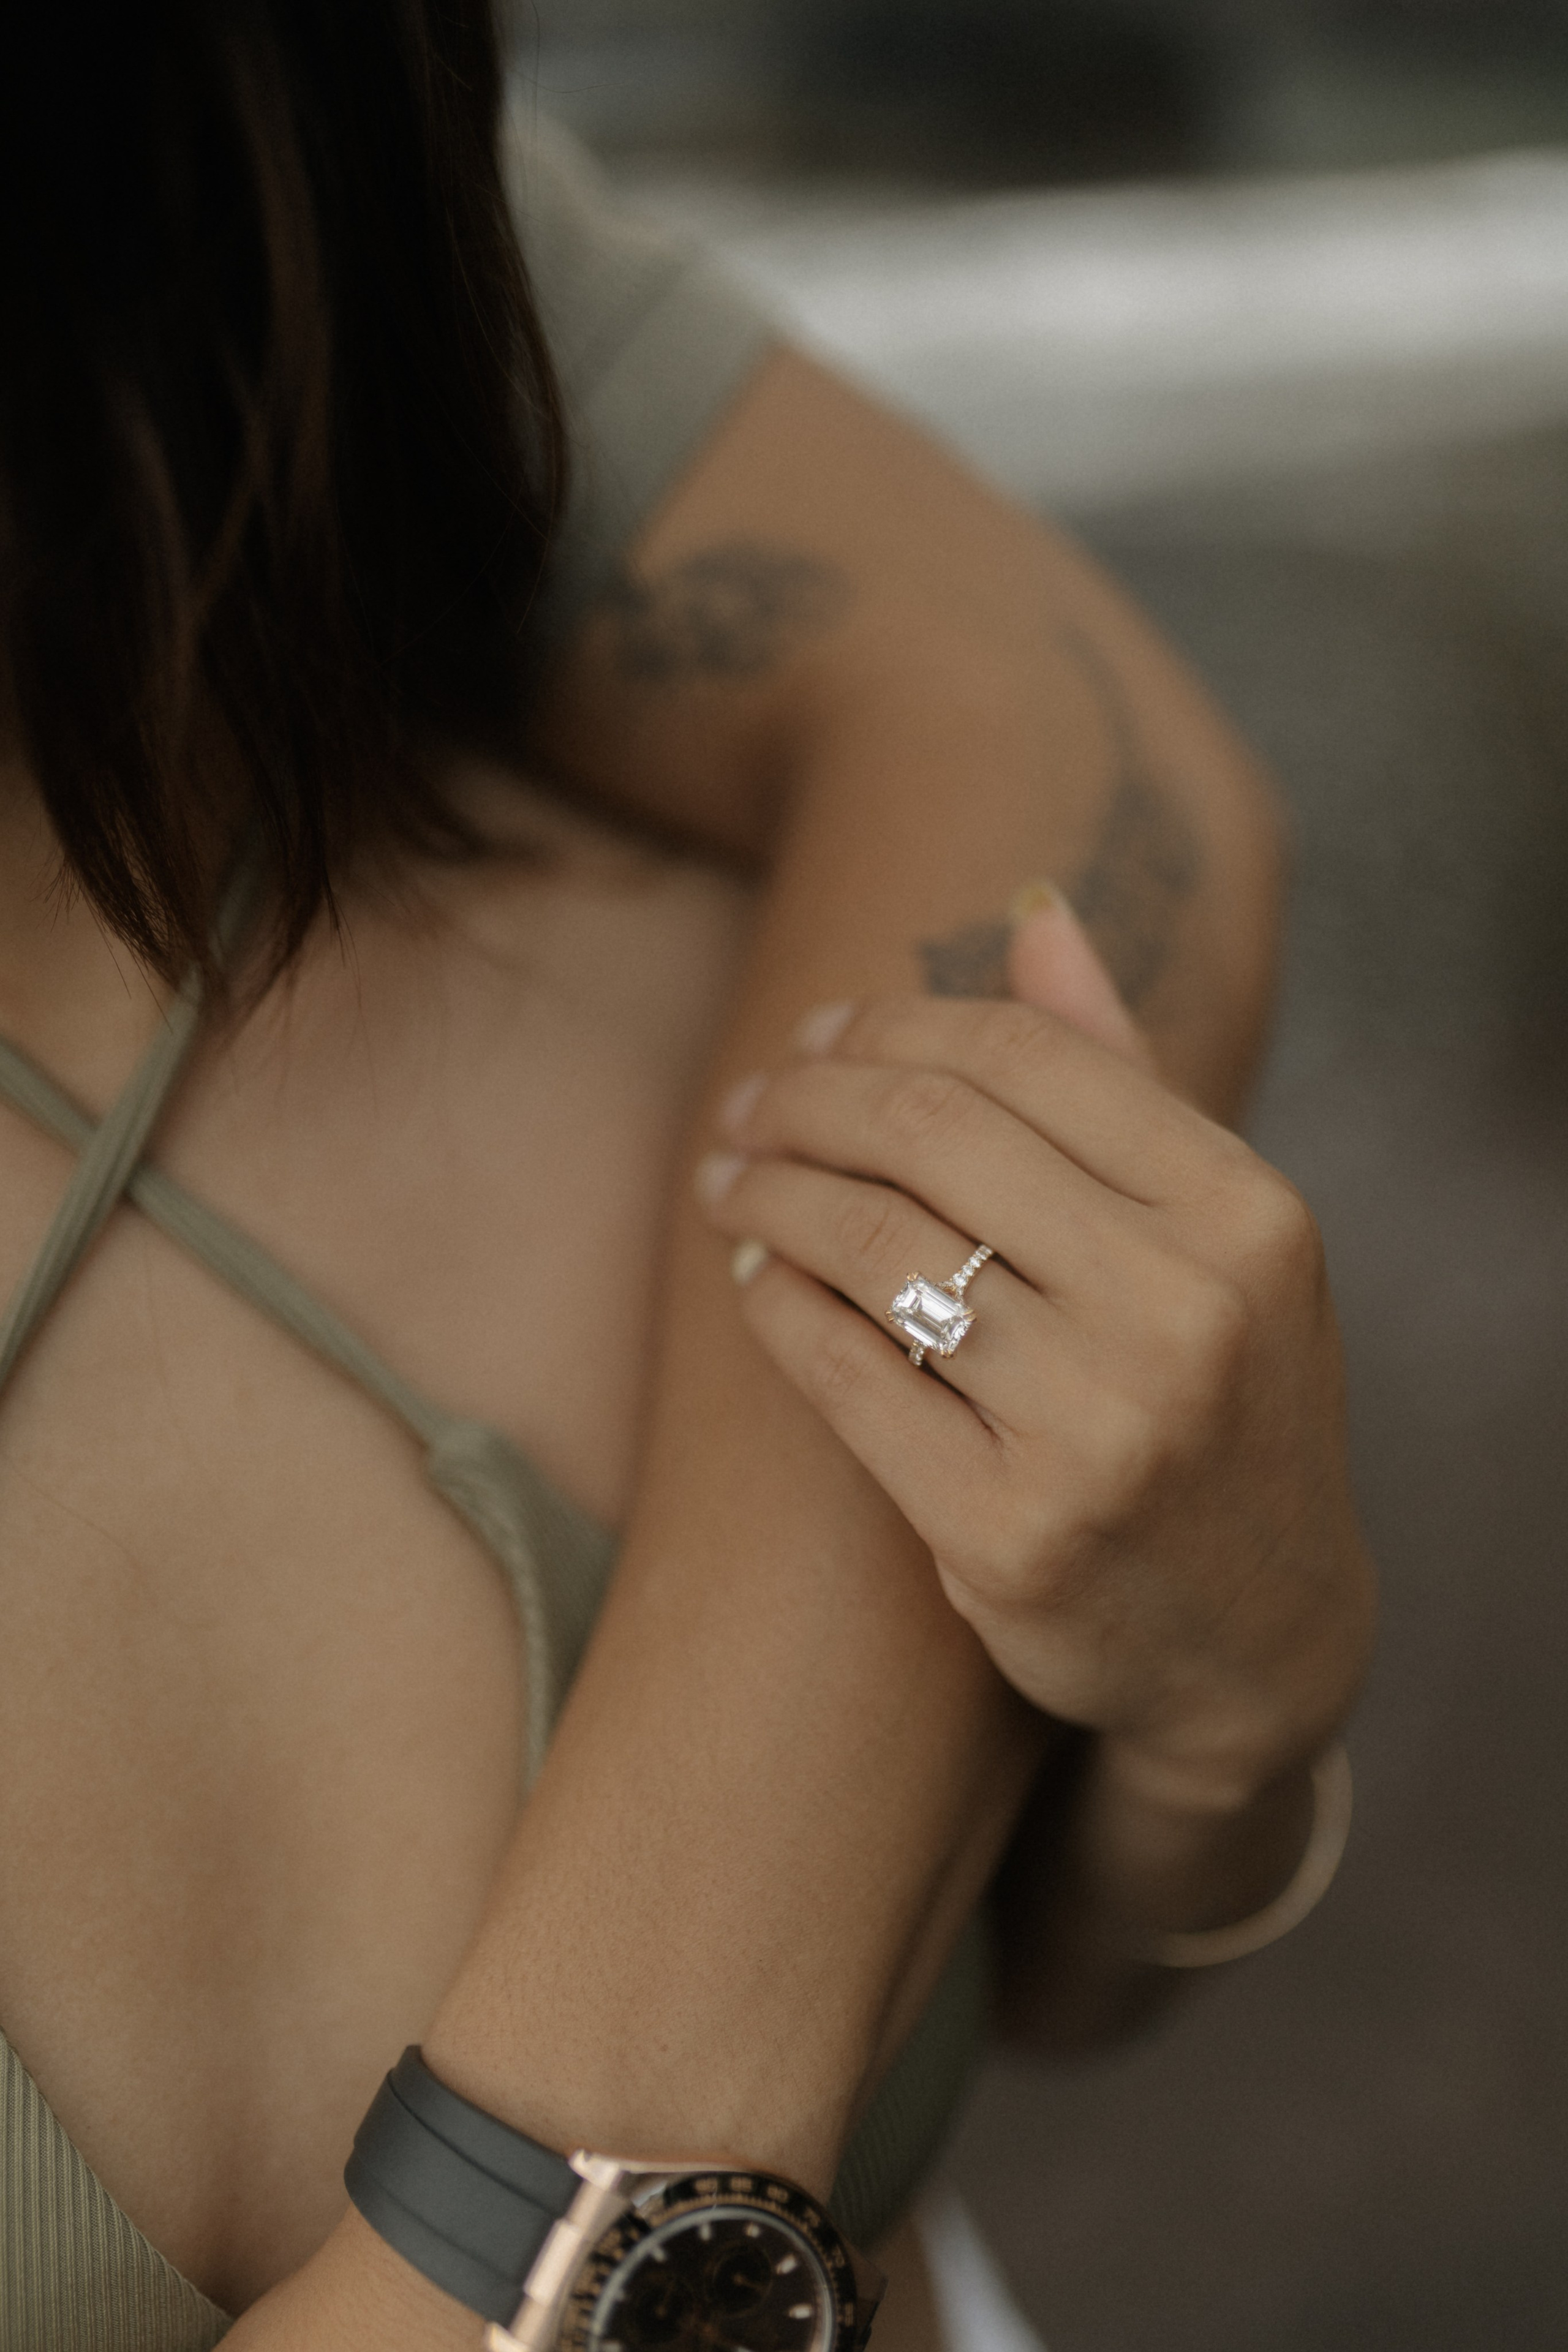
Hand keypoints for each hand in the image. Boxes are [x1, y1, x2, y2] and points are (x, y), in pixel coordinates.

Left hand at [696, 927, 1373, 1814]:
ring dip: (767, 1193)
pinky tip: (756, 1280)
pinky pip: (840, 1372)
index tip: (817, 1032)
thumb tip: (1030, 910)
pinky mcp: (1006, 1534)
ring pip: (870, 1243)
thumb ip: (1122, 1075)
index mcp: (1246, 1215)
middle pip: (930, 1129)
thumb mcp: (1214, 1236)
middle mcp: (1184, 1314)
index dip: (892, 1022)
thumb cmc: (1222, 1398)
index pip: (1026, 1054)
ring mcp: (1098, 1432)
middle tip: (746, 1105)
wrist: (1260, 1637)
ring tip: (727, 1182)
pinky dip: (776, 1306)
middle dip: (805, 1095)